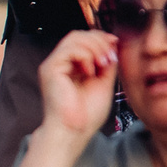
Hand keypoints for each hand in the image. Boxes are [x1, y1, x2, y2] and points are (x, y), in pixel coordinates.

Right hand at [12, 29, 121, 166]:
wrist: (74, 131)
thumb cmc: (86, 115)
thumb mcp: (104, 82)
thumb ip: (107, 63)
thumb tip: (113, 44)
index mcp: (72, 67)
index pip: (84, 39)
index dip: (101, 38)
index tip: (115, 44)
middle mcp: (61, 64)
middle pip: (79, 35)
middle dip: (99, 41)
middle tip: (111, 56)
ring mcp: (54, 66)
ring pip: (74, 38)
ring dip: (95, 47)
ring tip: (103, 63)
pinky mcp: (50, 70)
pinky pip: (69, 50)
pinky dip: (85, 56)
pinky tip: (91, 72)